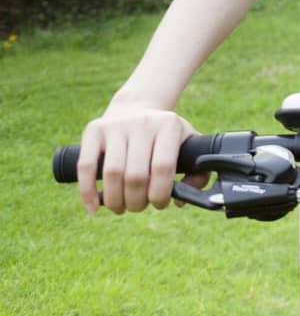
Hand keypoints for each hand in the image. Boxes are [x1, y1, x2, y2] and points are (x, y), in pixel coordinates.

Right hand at [77, 103, 201, 213]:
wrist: (135, 108)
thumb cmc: (165, 137)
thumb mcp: (188, 144)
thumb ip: (197, 172)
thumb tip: (182, 200)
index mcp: (169, 125)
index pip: (163, 167)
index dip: (160, 193)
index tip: (159, 204)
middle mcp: (143, 122)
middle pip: (135, 174)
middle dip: (137, 201)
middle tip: (138, 207)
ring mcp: (116, 125)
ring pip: (112, 173)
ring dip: (115, 200)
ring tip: (121, 207)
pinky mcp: (94, 130)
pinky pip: (85, 166)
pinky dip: (87, 192)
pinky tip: (94, 207)